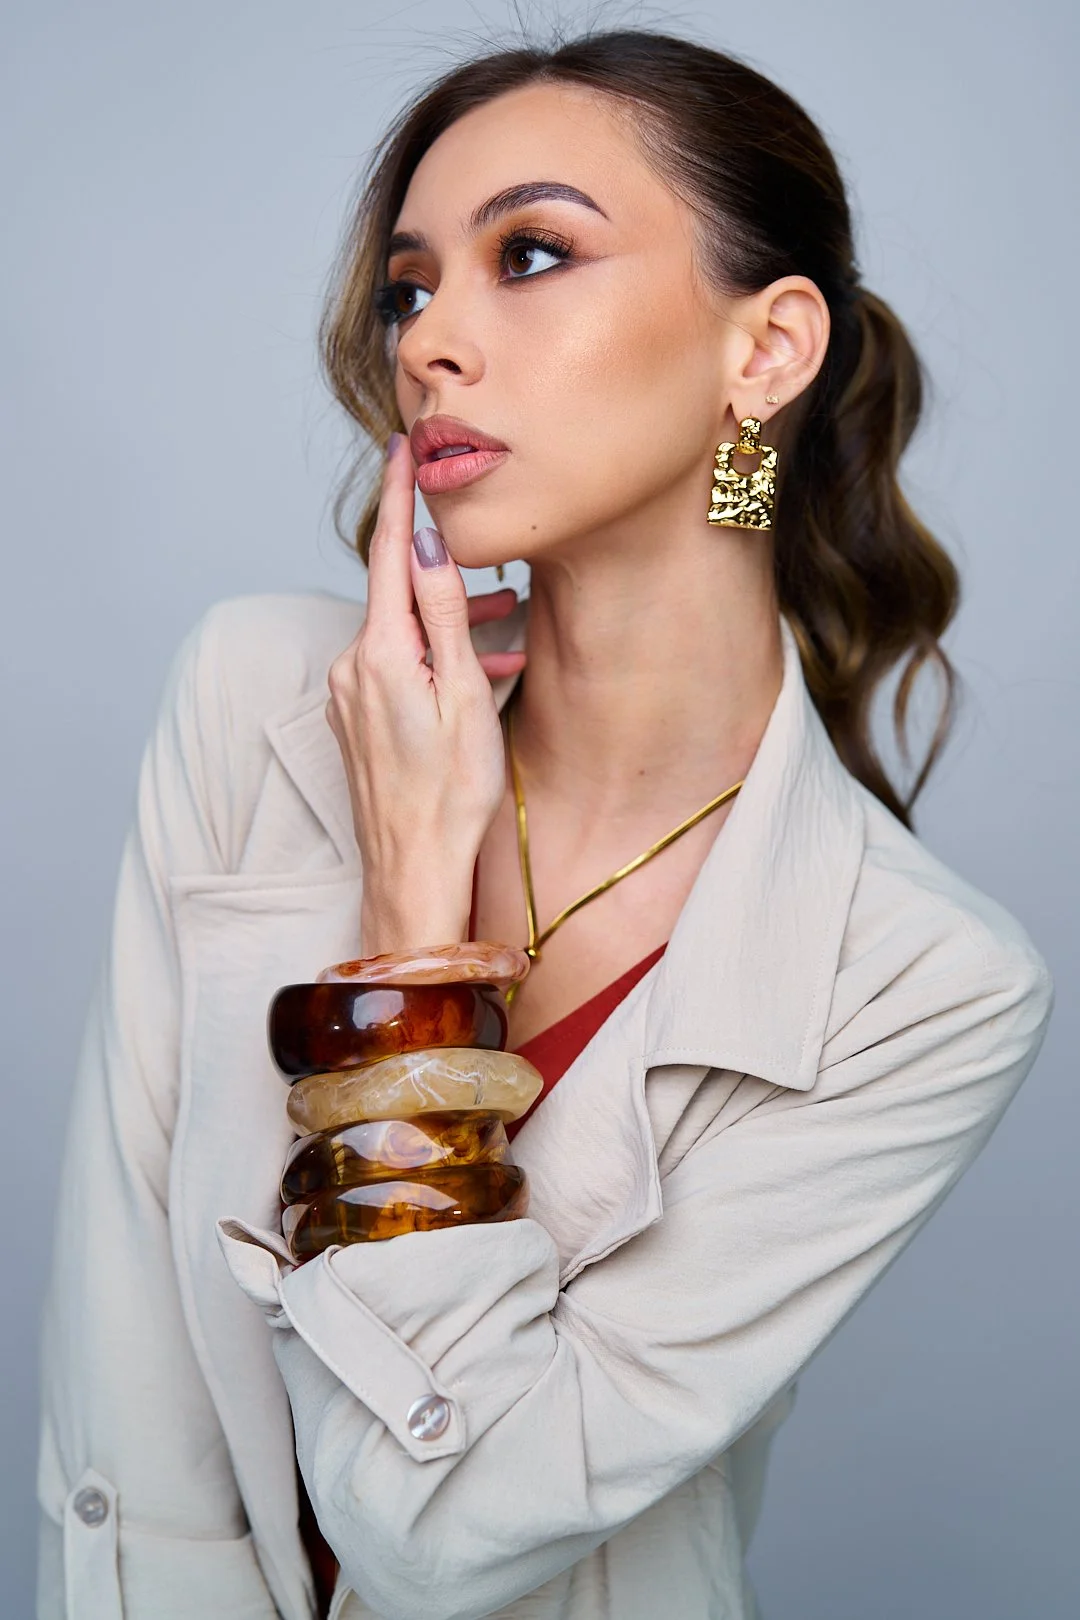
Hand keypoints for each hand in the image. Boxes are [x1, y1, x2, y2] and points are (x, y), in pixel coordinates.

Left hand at [325, 435, 525, 955]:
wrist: (414, 871)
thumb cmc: (451, 795)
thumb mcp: (463, 695)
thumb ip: (445, 615)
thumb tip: (429, 545)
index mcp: (379, 654)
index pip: (386, 555)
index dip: (396, 498)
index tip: (400, 448)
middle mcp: (352, 669)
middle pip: (398, 595)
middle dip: (447, 576)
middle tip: (499, 569)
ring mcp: (349, 697)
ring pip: (402, 634)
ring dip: (450, 625)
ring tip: (505, 631)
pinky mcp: (356, 721)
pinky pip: (396, 668)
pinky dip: (435, 659)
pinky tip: (477, 675)